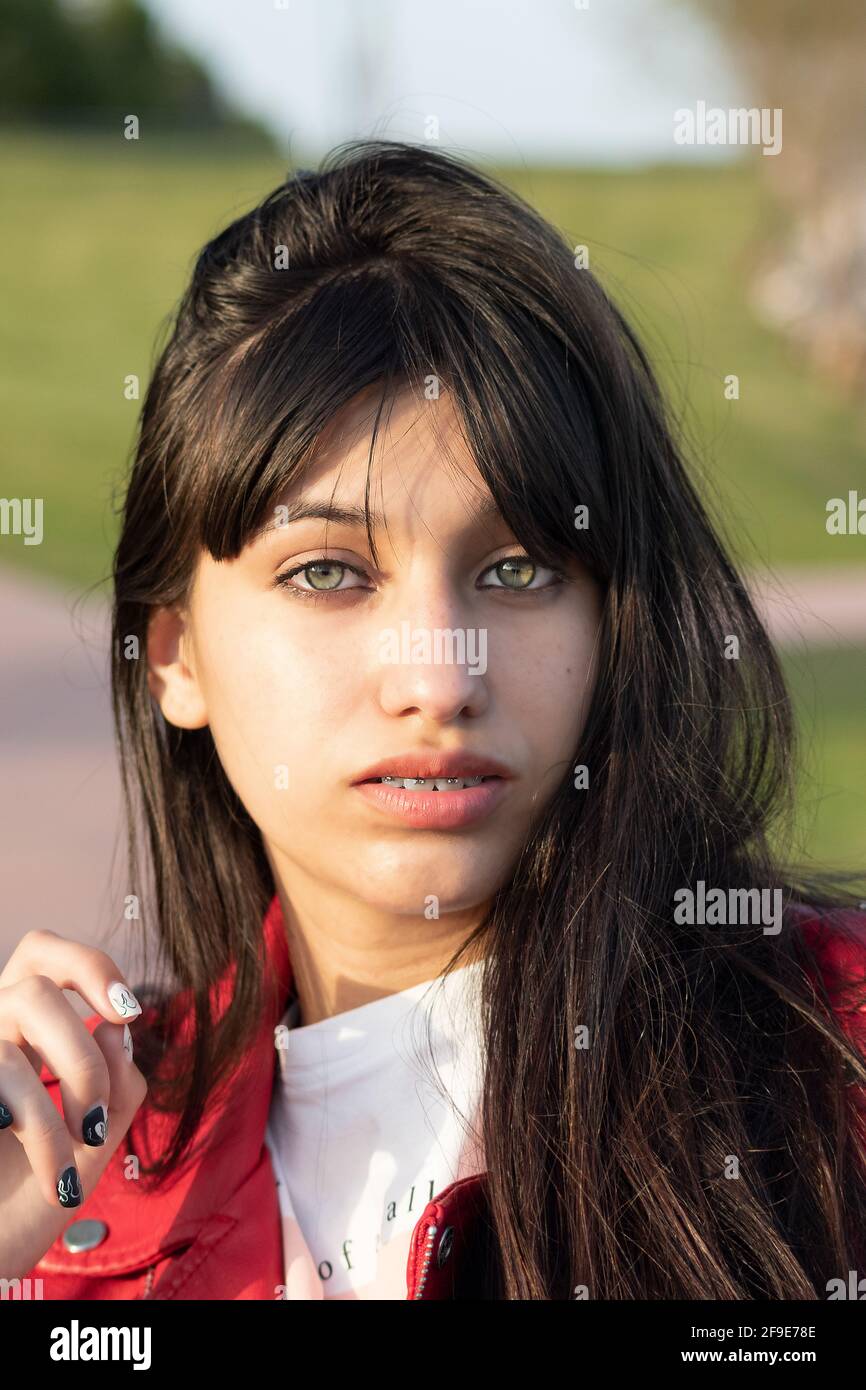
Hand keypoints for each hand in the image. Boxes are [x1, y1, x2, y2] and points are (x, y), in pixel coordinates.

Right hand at [0, 929, 148, 1281]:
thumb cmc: (30, 1201)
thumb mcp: (95, 1137)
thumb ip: (118, 1079)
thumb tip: (117, 1027)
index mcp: (18, 1030)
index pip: (43, 954)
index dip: (89, 964)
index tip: (129, 1012)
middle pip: (35, 983)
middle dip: (82, 1052)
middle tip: (96, 1120)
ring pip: (15, 1019)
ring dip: (62, 1097)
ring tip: (72, 1161)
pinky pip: (3, 1081)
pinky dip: (42, 1133)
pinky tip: (50, 1176)